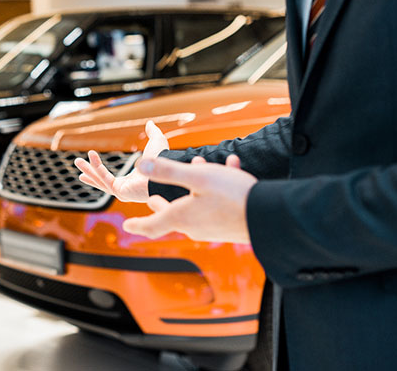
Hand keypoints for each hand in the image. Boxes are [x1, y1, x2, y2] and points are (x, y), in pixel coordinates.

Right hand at [74, 120, 168, 202]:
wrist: (165, 171)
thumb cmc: (163, 161)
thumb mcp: (156, 142)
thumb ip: (153, 133)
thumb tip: (150, 122)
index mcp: (133, 180)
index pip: (111, 178)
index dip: (99, 170)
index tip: (90, 162)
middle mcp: (127, 189)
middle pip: (102, 181)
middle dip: (90, 172)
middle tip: (78, 162)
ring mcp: (124, 192)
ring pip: (101, 181)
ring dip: (89, 171)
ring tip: (77, 161)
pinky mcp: (121, 193)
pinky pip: (106, 181)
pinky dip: (97, 170)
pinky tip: (89, 160)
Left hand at [123, 155, 256, 242]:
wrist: (270, 216)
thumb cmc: (232, 196)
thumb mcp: (197, 177)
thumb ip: (167, 171)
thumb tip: (140, 166)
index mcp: (182, 217)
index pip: (152, 225)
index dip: (137, 225)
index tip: (126, 226)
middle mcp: (195, 227)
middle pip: (172, 217)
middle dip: (162, 206)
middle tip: (152, 200)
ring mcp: (212, 229)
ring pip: (196, 206)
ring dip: (194, 188)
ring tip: (198, 166)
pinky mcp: (228, 227)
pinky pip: (216, 205)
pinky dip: (217, 188)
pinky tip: (231, 167)